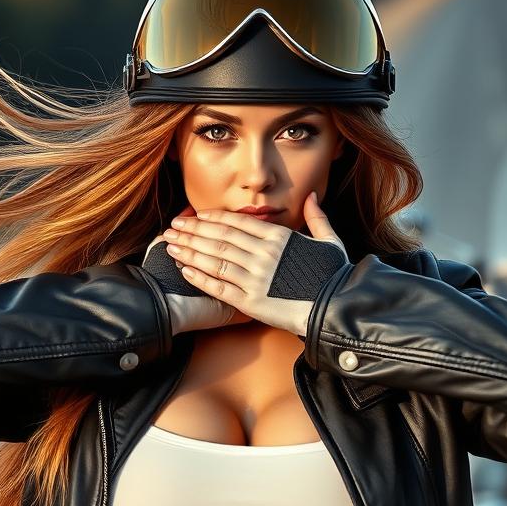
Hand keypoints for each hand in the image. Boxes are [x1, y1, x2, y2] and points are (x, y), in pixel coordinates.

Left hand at [160, 192, 348, 336]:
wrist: (336, 309)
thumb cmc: (334, 276)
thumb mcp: (329, 241)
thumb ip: (316, 217)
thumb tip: (311, 196)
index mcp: (278, 238)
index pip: (236, 223)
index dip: (211, 218)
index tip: (193, 216)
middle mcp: (262, 255)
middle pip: (219, 238)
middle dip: (192, 231)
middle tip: (172, 228)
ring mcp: (254, 278)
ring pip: (213, 260)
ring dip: (189, 251)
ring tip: (170, 245)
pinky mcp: (250, 302)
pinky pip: (218, 287)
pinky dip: (199, 278)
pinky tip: (183, 270)